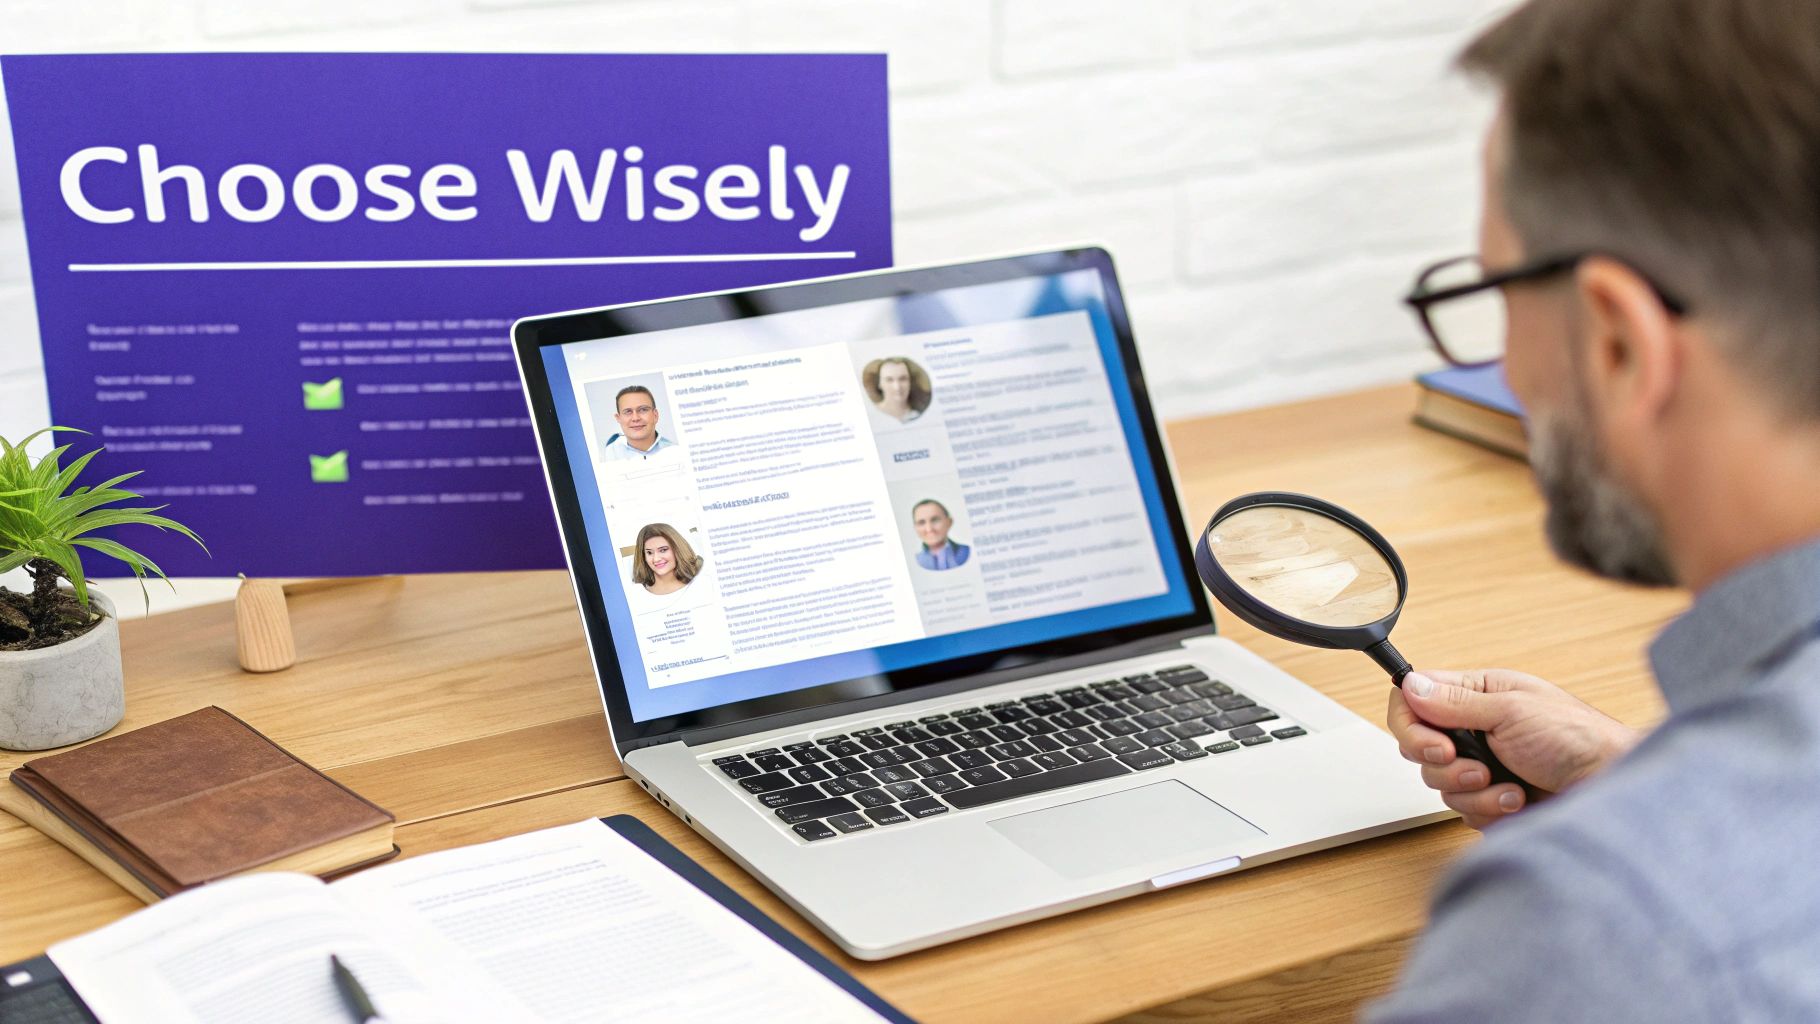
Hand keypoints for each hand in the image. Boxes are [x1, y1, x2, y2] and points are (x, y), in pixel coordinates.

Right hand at [1386, 668, 1638, 829]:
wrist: (1611, 786)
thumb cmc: (1578, 737)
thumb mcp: (1511, 710)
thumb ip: (1455, 702)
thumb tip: (1411, 684)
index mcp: (1478, 694)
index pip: (1414, 702)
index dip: (1411, 726)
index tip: (1434, 745)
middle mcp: (1475, 729)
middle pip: (1420, 750)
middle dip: (1447, 766)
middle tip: (1476, 767)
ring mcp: (1482, 766)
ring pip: (1441, 786)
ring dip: (1475, 791)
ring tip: (1510, 786)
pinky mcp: (1492, 799)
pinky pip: (1464, 811)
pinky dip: (1490, 809)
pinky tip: (1519, 800)